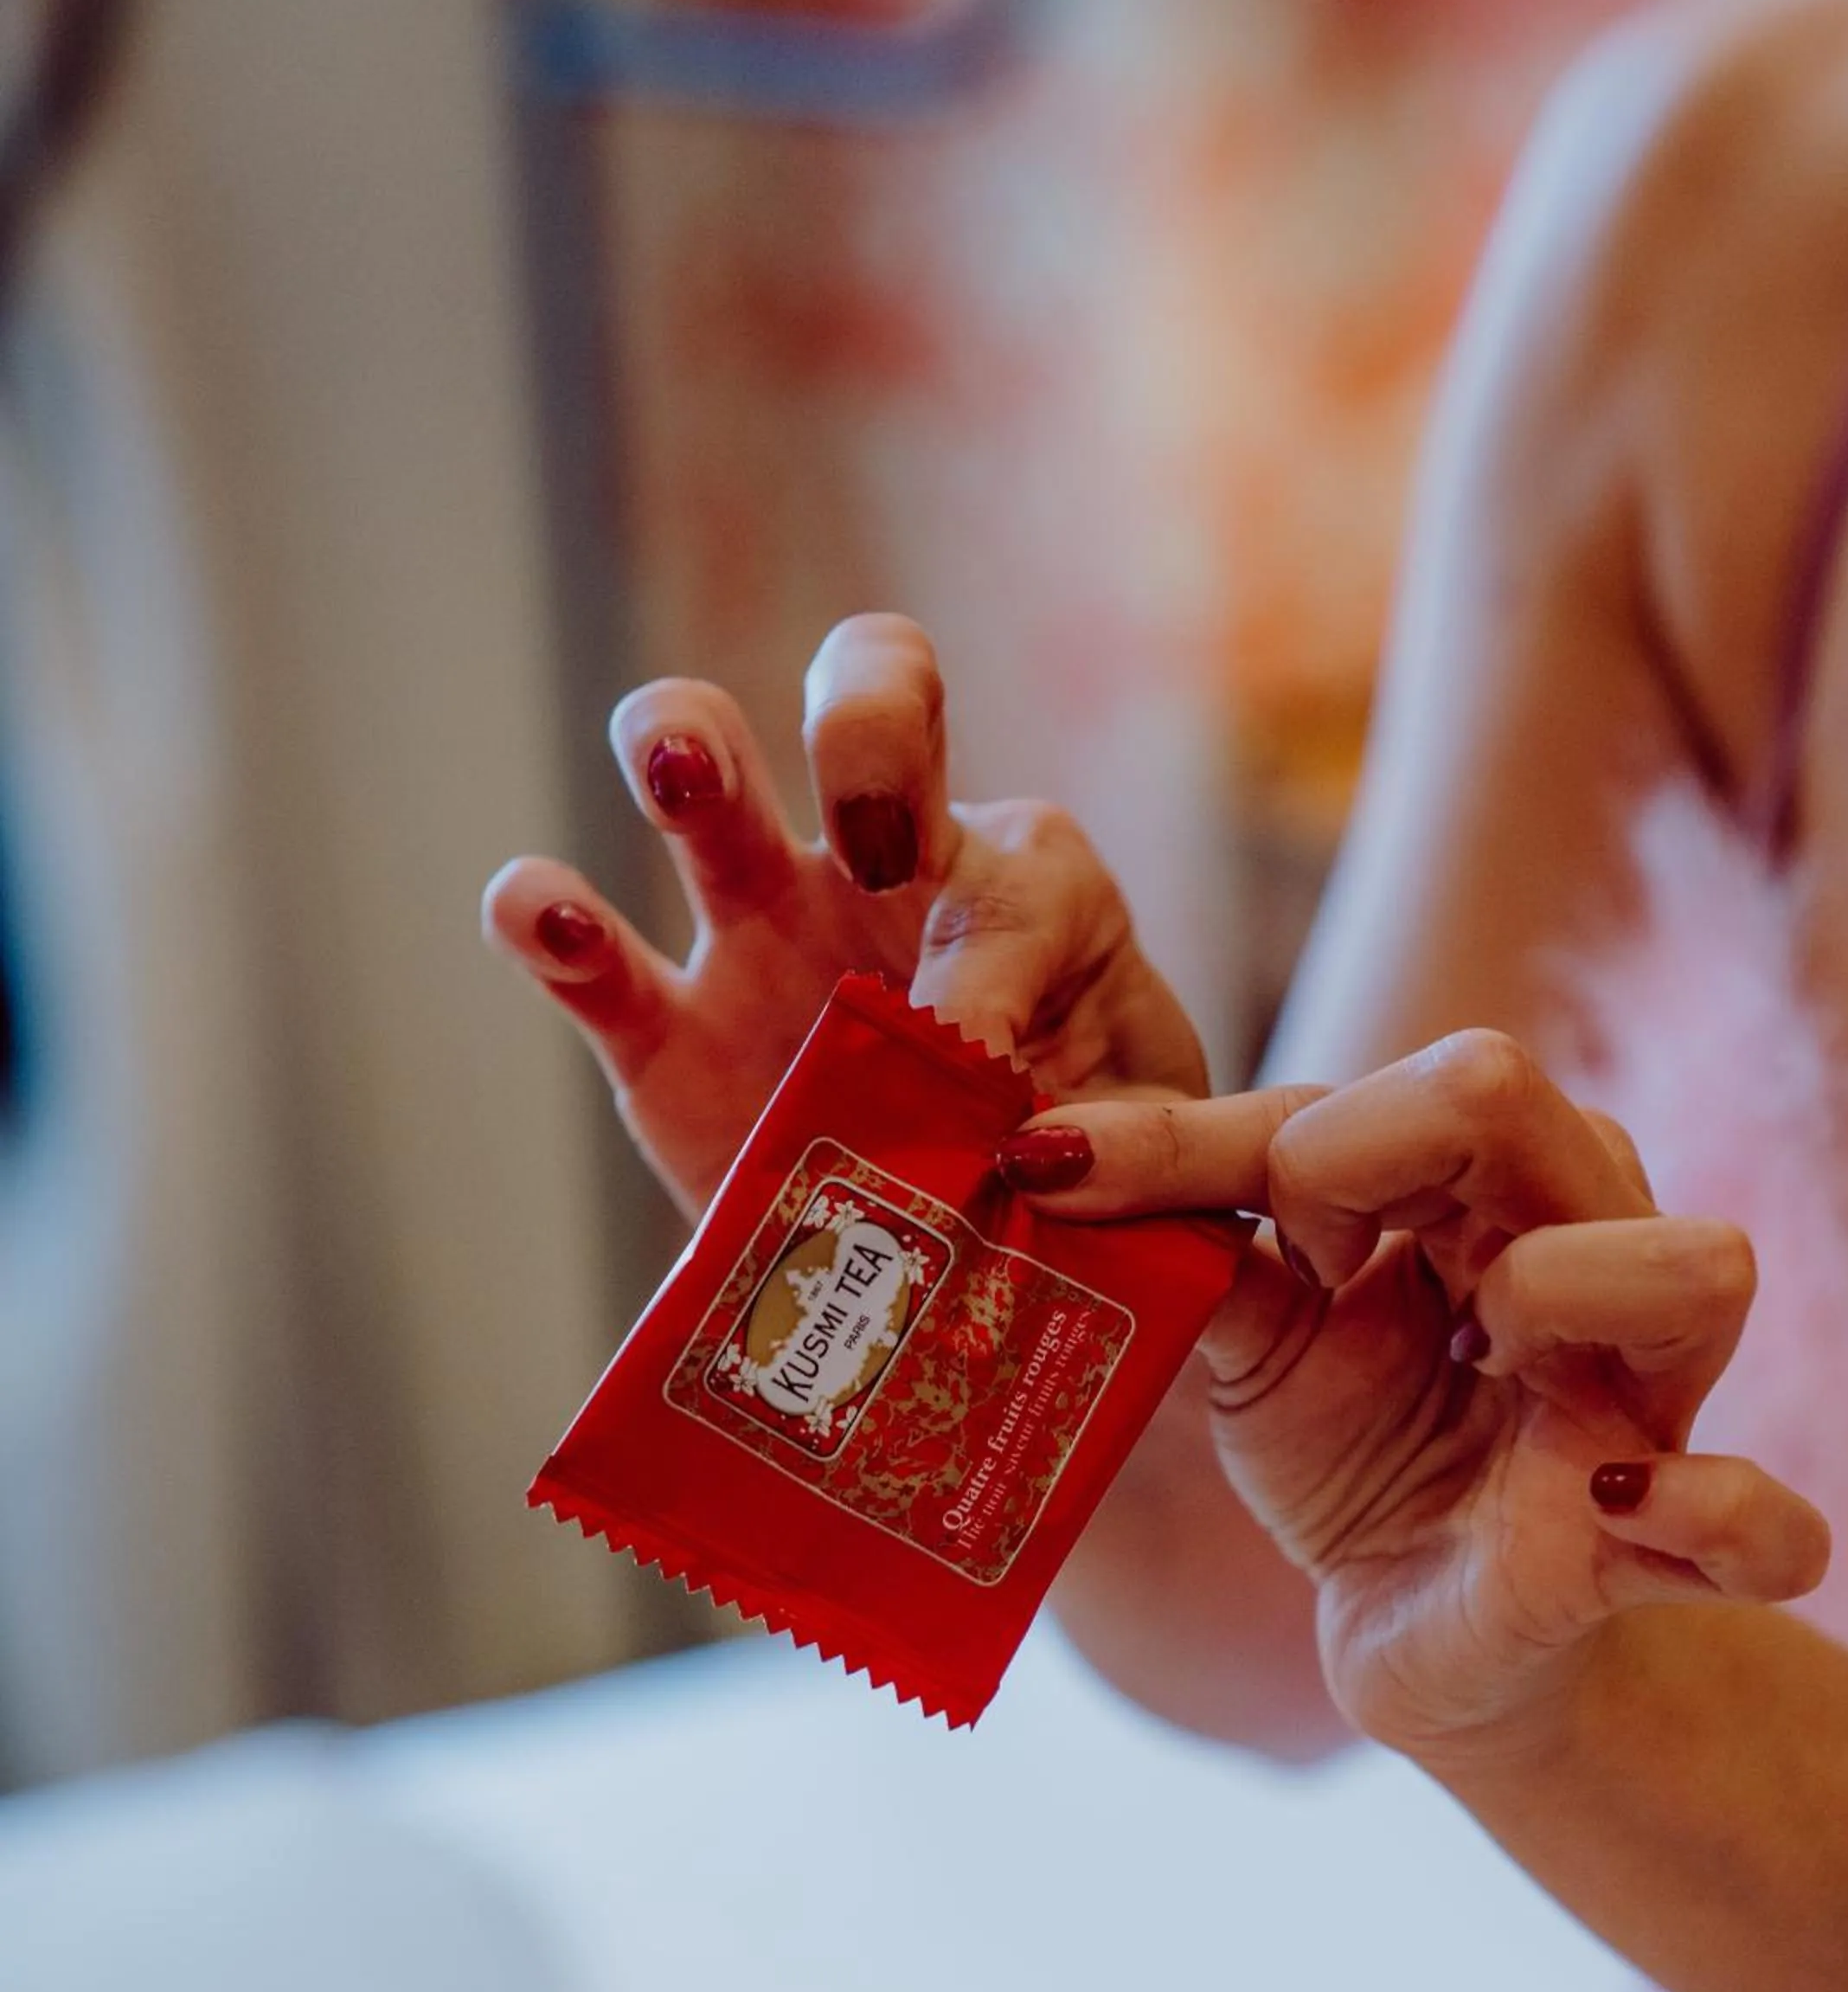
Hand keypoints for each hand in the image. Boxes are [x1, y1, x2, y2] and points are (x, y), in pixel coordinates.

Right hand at [482, 614, 1206, 1218]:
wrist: (987, 1274)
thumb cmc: (1096, 1182)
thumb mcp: (1155, 1165)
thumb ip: (1133, 1152)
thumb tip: (1048, 1151)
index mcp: (1030, 891)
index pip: (1023, 875)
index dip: (1002, 977)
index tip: (997, 1093)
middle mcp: (889, 877)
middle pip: (874, 718)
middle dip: (869, 725)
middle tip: (865, 822)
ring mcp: (763, 934)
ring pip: (710, 782)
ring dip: (689, 751)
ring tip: (682, 773)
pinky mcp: (666, 1030)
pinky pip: (591, 956)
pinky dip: (553, 920)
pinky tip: (548, 913)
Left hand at [1000, 1032, 1830, 1759]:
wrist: (1440, 1647)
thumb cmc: (1363, 1456)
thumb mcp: (1258, 1344)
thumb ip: (1192, 1246)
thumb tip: (1051, 1155)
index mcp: (1484, 1188)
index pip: (1376, 1080)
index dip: (1218, 1134)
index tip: (1065, 1173)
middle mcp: (1587, 1253)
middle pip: (1519, 1101)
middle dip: (1372, 1160)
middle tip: (1309, 1271)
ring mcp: (1648, 1404)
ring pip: (1695, 1266)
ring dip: (1558, 1290)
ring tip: (1484, 1363)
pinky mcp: (1679, 1556)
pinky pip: (1767, 1525)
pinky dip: (1716, 1515)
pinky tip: (1613, 1509)